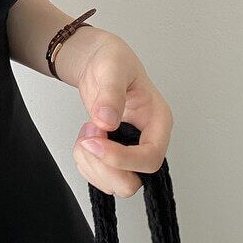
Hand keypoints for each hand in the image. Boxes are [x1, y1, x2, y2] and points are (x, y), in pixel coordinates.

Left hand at [71, 31, 172, 197]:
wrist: (96, 60)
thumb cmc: (112, 59)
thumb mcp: (113, 66)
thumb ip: (111, 93)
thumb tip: (106, 121)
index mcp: (158, 120)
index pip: (151, 157)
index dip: (122, 158)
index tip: (97, 142)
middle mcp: (147, 139)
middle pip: (133, 181)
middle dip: (104, 164)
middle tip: (90, 134)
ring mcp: (130, 149)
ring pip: (115, 183)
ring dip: (91, 164)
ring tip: (87, 133)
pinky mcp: (113, 154)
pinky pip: (100, 176)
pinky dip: (84, 163)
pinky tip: (84, 138)